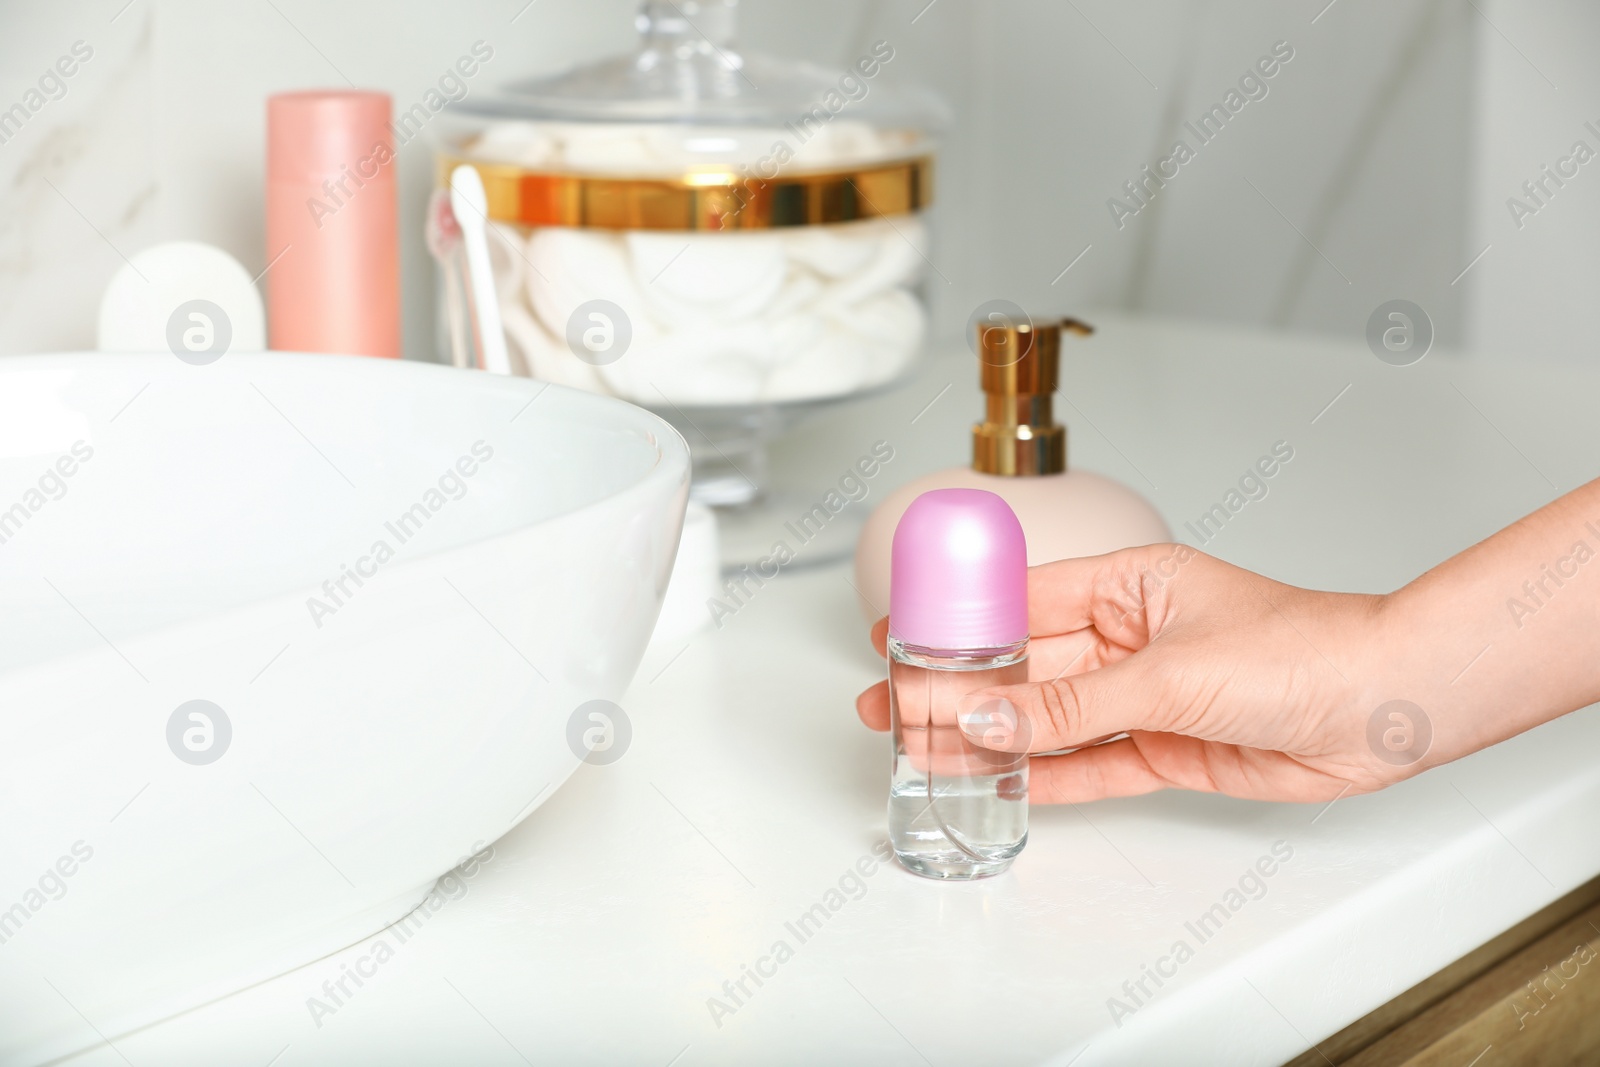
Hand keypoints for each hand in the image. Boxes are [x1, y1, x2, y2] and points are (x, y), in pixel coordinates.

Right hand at [856, 544, 1419, 803]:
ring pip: (1047, 718)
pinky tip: (997, 778)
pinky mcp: (1165, 748)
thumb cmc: (1301, 648)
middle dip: (956, 685)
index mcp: (1126, 587)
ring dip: (988, 733)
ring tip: (922, 746)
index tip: (898, 635)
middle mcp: (1129, 639)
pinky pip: (1088, 763)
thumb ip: (1068, 704)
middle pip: (1022, 666)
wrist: (1384, 707)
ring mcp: (1144, 696)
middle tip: (890, 705)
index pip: (1018, 601)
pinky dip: (1043, 774)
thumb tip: (984, 712)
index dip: (954, 621)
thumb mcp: (1166, 673)